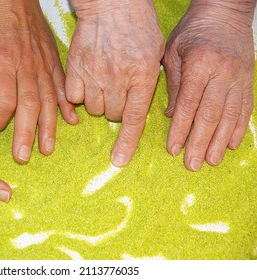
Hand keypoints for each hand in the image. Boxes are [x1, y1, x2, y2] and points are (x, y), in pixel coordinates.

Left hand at [0, 0, 77, 162]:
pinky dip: (67, 105)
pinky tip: (71, 122)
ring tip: (47, 149)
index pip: (4, 100)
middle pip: (29, 106)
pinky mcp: (53, 64)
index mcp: (3, 62)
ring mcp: (43, 67)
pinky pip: (62, 87)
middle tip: (22, 157)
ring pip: (49, 101)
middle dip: (26, 134)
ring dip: (49, 127)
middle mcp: (26, 68)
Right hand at [66, 0, 163, 166]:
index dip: (126, 143)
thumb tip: (144, 106)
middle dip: (116, 108)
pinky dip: (79, 93)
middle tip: (118, 88)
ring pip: (93, 108)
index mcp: (143, 76)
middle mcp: (119, 79)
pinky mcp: (76, 70)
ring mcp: (95, 75)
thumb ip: (151, 81)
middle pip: (113, 115)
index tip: (118, 161)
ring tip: (102, 80)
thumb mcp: (157, 51)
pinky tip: (86, 79)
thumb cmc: (138, 23)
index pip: (134, 119)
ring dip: (98, 101)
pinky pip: (74, 97)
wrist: (112, 3)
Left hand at [162, 0, 255, 170]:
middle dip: (200, 142)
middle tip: (193, 164)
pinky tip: (231, 144)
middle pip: (210, 115)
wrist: (224, 11)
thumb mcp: (173, 52)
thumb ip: (172, 84)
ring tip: (211, 160)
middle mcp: (222, 73)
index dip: (180, 130)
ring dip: (219, 141)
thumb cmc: (193, 31)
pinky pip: (245, 107)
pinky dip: (238, 128)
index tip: (173, 149)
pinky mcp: (249, 79)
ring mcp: (239, 77)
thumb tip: (171, 116)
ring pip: (229, 115)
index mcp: (199, 65)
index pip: (188, 105)